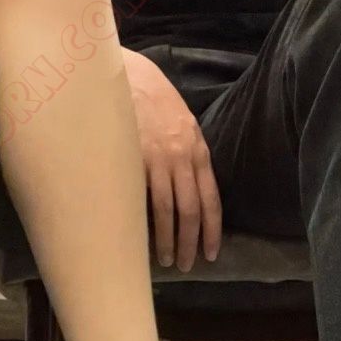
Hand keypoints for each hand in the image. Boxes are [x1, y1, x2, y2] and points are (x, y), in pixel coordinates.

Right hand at [123, 48, 221, 271]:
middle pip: (192, 211)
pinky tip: (142, 239)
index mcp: (197, 150)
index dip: (212, 230)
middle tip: (188, 265)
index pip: (211, 199)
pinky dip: (145, 224)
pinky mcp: (135, 160)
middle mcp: (183, 157)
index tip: (212, 253)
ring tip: (167, 260)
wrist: (127, 76)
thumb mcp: (180, 125)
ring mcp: (159, 159)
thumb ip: (187, 156)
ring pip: (168, 211)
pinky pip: (143, 199)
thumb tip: (189, 191)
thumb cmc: (152, 101)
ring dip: (169, 240)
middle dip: (192, 242)